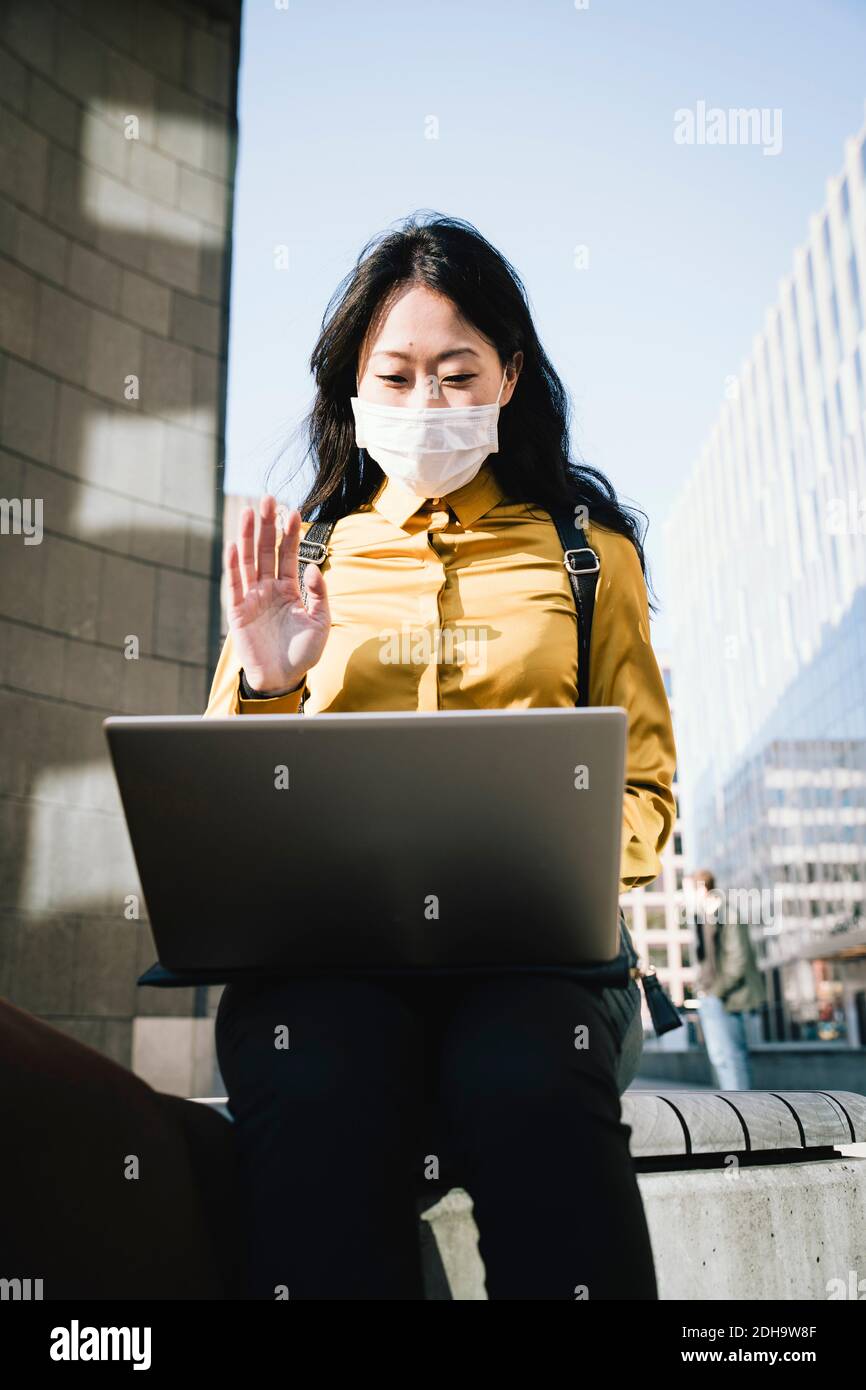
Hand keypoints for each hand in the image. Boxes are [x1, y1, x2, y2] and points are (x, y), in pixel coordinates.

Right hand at [225, 495, 329, 693]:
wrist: (283, 678)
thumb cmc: (303, 652)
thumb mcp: (320, 622)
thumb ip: (319, 594)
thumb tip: (314, 567)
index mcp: (289, 589)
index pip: (288, 555)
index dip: (290, 534)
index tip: (294, 510)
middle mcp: (268, 589)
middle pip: (266, 551)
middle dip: (267, 525)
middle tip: (268, 498)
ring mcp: (252, 598)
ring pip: (249, 561)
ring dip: (249, 536)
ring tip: (250, 512)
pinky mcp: (237, 611)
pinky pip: (234, 584)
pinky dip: (234, 565)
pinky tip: (236, 544)